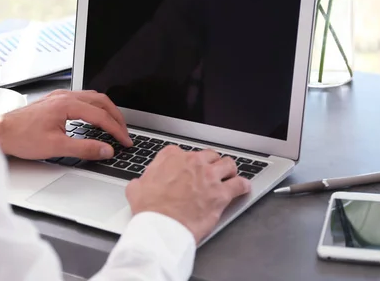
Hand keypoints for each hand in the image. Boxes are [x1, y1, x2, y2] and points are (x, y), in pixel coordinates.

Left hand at [0, 90, 132, 159]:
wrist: (0, 131)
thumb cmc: (22, 137)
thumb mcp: (56, 147)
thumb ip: (84, 148)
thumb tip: (106, 150)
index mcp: (67, 105)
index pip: (101, 116)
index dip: (116, 130)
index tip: (125, 141)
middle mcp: (65, 96)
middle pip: (101, 101)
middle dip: (116, 117)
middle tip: (124, 132)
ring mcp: (59, 97)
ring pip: (92, 97)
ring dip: (106, 110)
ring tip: (114, 125)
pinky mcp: (55, 101)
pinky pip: (82, 99)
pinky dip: (95, 108)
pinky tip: (95, 118)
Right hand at [125, 146, 250, 242]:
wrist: (161, 226)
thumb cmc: (149, 210)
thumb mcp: (136, 188)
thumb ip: (142, 181)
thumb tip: (141, 183)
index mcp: (171, 157)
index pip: (183, 152)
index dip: (187, 162)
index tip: (187, 169)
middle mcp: (193, 162)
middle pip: (209, 155)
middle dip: (210, 163)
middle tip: (210, 172)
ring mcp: (209, 176)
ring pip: (227, 164)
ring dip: (228, 170)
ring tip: (229, 175)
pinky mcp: (221, 193)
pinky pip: (239, 184)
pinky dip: (242, 186)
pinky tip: (243, 187)